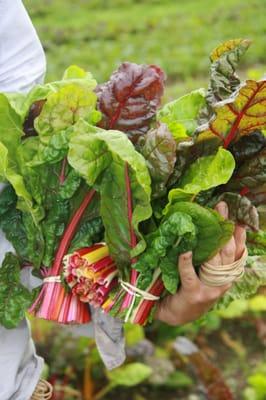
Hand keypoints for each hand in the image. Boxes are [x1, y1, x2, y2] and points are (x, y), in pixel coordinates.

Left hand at [155, 201, 245, 325]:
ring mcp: (209, 289)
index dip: (239, 235)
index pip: (237, 253)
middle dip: (226, 228)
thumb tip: (211, 232)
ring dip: (212, 239)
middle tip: (222, 207)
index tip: (239, 217)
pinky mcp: (194, 293)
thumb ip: (211, 258)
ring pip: (215, 261)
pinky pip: (189, 274)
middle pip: (227, 251)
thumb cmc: (191, 289)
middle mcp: (222, 282)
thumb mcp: (206, 274)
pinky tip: (185, 251)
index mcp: (226, 276)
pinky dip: (186, 261)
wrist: (177, 315)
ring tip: (210, 221)